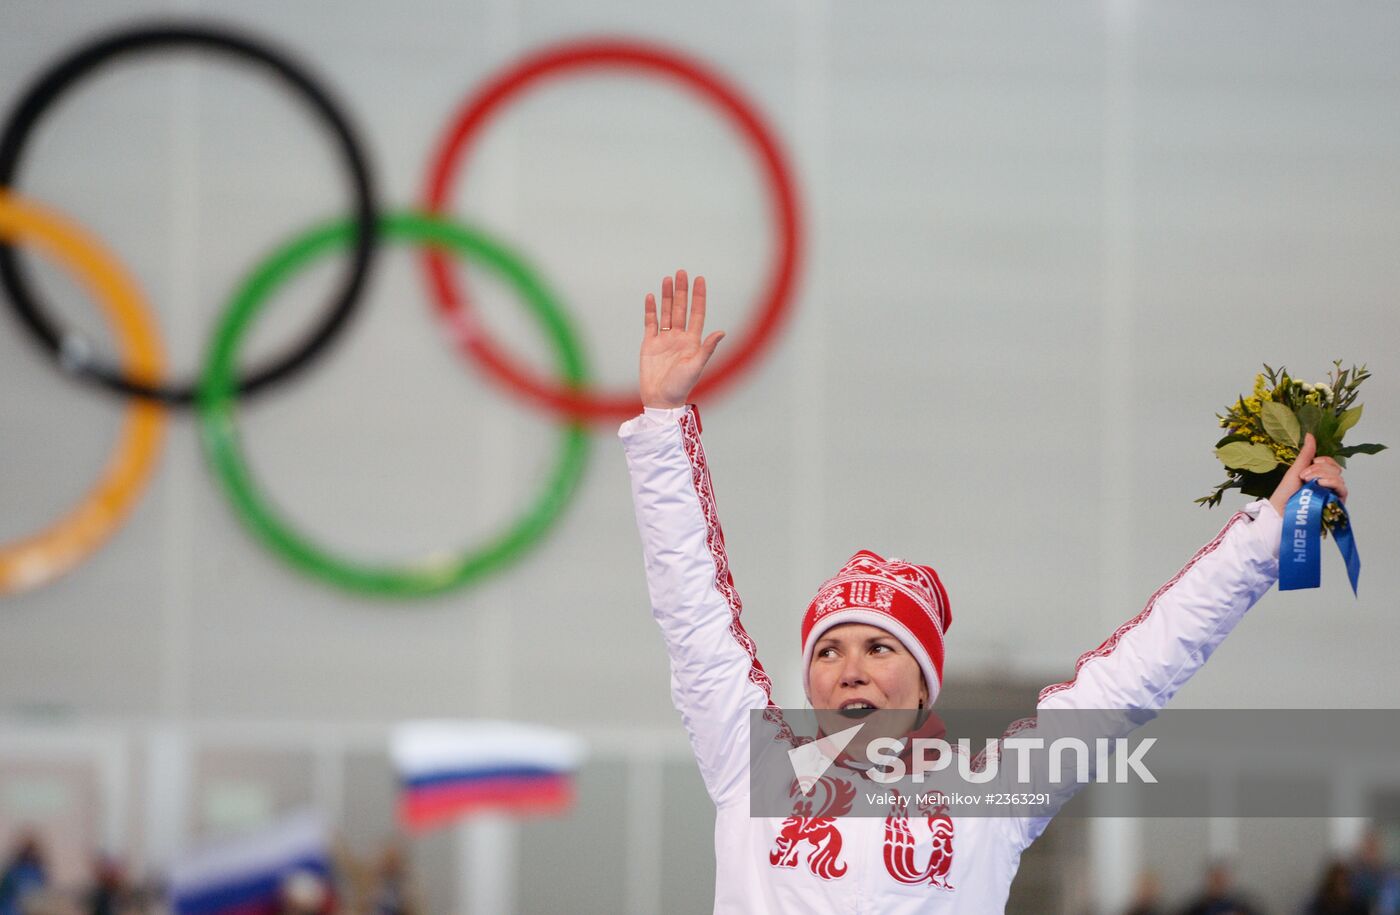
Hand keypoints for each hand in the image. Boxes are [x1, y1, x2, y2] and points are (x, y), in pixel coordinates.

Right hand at [639, 269, 724, 408]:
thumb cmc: (681, 386)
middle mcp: (679, 337)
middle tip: (682, 272)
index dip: (699, 297)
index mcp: (693, 341)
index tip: (700, 279)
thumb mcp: (696, 366)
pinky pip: (651, 323)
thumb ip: (707, 349)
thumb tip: (722, 332)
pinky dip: (651, 310)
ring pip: (666, 313)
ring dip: (667, 296)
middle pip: (681, 309)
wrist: (661, 400)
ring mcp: (664, 340)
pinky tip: (652, 297)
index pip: (697, 313)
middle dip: (681, 291)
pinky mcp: (650, 344)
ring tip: (668, 279)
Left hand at [1268, 433, 1348, 518]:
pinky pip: (1342, 489)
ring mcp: (1332, 494)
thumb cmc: (1286, 493)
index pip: (1331, 463)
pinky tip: (1321, 484)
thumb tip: (1310, 434)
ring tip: (1309, 482)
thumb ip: (1306, 453)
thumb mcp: (1296, 469)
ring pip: (1339, 478)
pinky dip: (1332, 483)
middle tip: (1304, 476)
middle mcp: (1327, 484)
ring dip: (1323, 475)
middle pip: (1336, 469)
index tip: (1310, 464)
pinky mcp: (1335, 504)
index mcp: (1319, 475)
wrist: (1280, 511)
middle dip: (1320, 469)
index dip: (1323, 461)